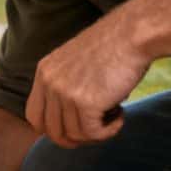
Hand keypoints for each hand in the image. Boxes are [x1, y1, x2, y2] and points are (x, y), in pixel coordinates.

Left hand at [25, 13, 149, 147]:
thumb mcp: (80, 64)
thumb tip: (73, 124)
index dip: (53, 129)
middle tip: (98, 129)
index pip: (34, 116)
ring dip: (96, 133)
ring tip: (115, 115)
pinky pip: (92, 133)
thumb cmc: (117, 47)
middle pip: (50, 130)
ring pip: (73, 134)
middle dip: (74, 138)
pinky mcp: (85, 102)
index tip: (76, 127)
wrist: (136, 32)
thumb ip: (68, 87)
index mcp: (44, 71)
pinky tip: (121, 117)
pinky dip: (108, 132)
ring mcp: (64, 93)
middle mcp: (49, 82)